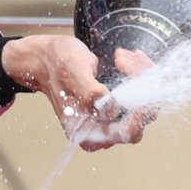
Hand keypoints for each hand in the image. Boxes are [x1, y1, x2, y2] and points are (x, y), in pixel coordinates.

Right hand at [1, 36, 154, 150]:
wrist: (47, 57)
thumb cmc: (55, 65)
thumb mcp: (72, 73)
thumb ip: (90, 94)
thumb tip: (110, 110)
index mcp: (89, 132)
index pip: (129, 132)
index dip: (140, 110)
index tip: (140, 85)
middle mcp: (102, 129)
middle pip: (141, 117)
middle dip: (141, 84)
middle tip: (129, 60)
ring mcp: (111, 117)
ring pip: (143, 103)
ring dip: (141, 76)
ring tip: (125, 57)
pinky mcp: (117, 104)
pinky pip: (139, 93)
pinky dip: (138, 74)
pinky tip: (128, 59)